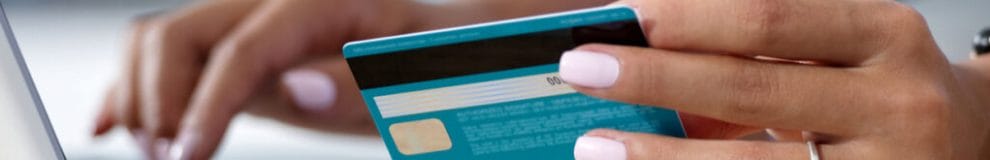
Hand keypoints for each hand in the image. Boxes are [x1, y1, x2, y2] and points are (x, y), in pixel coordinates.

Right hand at [90, 0, 424, 158]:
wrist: (430, 58)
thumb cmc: (427, 65)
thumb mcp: (413, 80)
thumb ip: (360, 83)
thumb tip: (299, 88)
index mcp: (316, 5)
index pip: (242, 49)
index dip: (206, 103)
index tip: (188, 156)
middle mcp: (270, 9)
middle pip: (179, 34)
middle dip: (158, 99)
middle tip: (172, 159)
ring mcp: (248, 31)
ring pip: (159, 43)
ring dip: (139, 98)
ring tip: (160, 153)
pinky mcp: (238, 58)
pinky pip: (169, 60)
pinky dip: (133, 90)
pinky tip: (110, 126)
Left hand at [563, 0, 989, 158]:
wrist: (968, 150)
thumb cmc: (878, 92)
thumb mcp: (837, 55)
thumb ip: (756, 58)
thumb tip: (645, 69)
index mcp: (884, 35)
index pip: (771, 18)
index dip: (688, 19)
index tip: (624, 17)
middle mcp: (896, 104)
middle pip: (750, 89)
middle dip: (654, 79)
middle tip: (580, 71)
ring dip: (660, 157)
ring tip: (594, 146)